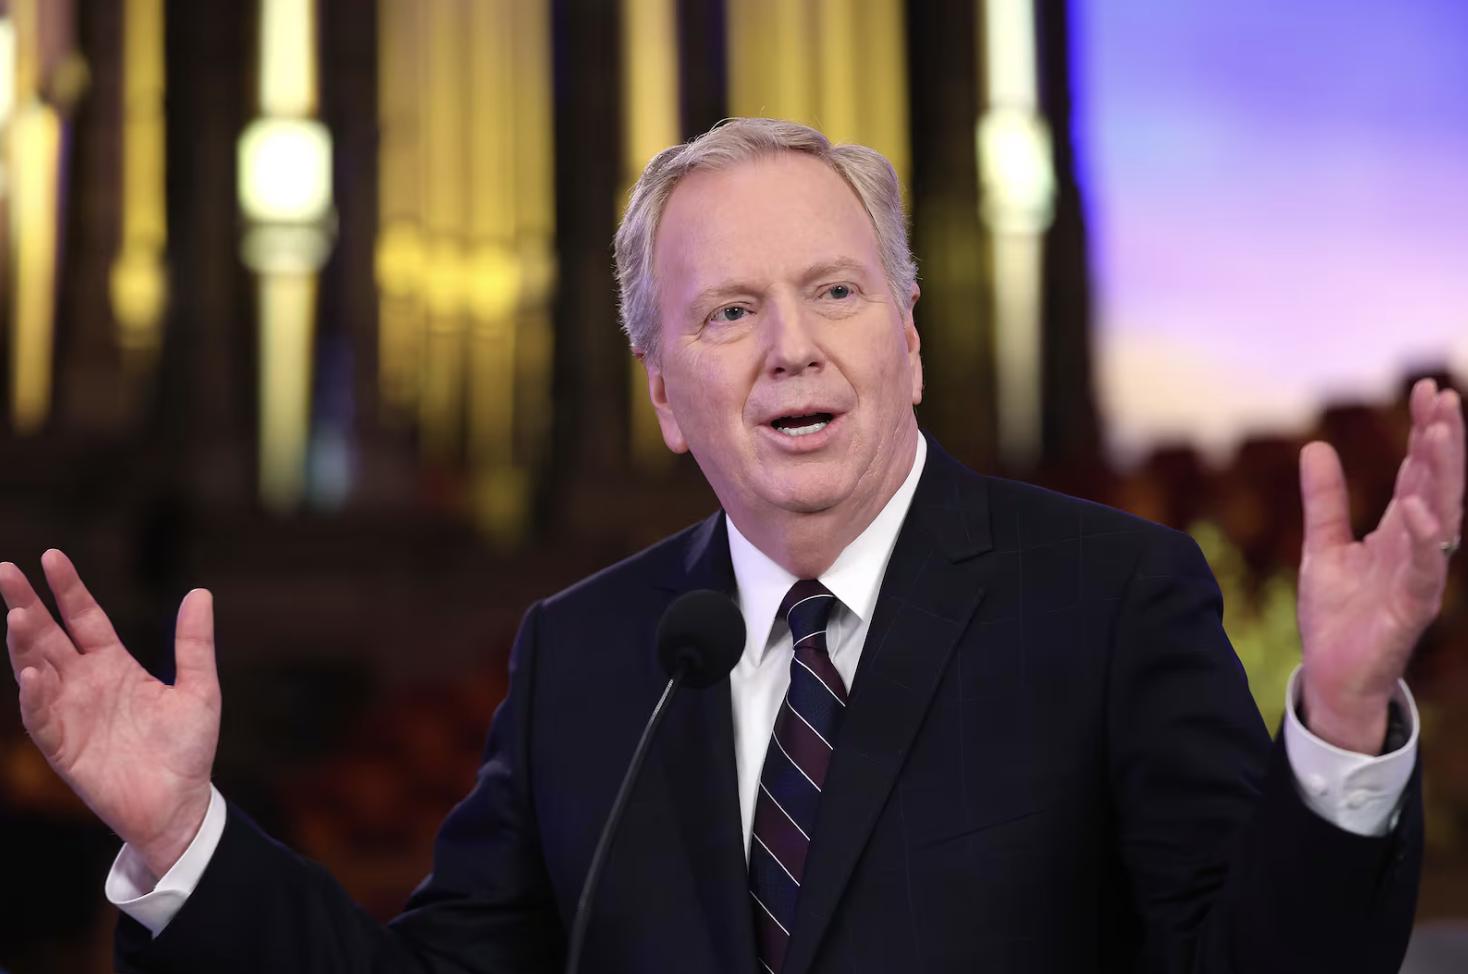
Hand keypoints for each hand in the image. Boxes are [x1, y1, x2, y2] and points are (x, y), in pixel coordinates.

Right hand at [2, 550, 219, 877]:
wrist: (181, 804)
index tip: (51, 556)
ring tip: (17, 614)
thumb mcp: (200, 689)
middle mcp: (85, 683)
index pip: (84, 618)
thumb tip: (201, 593)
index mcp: (115, 665)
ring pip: (38, 670)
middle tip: (6, 571)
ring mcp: (71, 713)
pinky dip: (35, 696)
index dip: (68, 589)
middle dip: (26, 605)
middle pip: (49, 637)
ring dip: (24, 645)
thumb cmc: (188, 748)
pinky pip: (42, 718)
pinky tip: (32, 672)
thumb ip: (195, 644)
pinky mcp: (64, 748)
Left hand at [1297, 378, 1463, 752]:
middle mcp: (1418, 548)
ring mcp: (1420, 576)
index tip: (1427, 389)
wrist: (1332, 674)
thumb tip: (1315, 447)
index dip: (1424, 432)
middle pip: (1437, 485)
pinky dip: (1425, 539)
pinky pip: (1424, 570)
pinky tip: (1421, 509)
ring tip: (1439, 433)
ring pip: (1441, 518)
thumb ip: (1323, 500)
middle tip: (1443, 396)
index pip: (1417, 472)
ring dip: (1442, 476)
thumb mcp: (1321, 546)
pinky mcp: (1412, 608)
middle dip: (1443, 441)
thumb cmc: (1337, 614)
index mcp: (1400, 531)